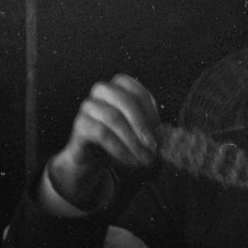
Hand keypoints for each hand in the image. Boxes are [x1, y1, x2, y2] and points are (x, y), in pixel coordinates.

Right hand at [48, 75, 161, 212]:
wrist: (92, 160)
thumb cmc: (118, 142)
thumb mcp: (138, 133)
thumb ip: (151, 129)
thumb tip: (167, 136)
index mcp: (118, 86)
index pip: (138, 91)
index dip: (151, 111)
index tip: (160, 132)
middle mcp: (101, 91)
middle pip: (125, 100)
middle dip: (142, 125)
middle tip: (153, 146)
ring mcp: (88, 106)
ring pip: (113, 118)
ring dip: (132, 141)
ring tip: (143, 158)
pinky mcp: (80, 124)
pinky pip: (101, 133)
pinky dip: (119, 149)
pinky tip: (129, 161)